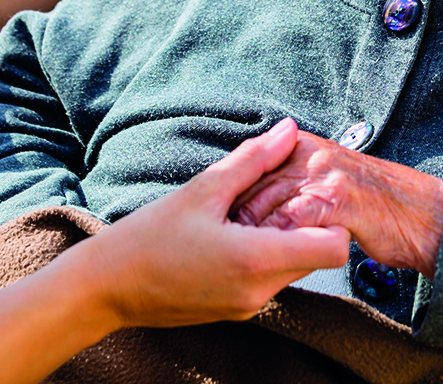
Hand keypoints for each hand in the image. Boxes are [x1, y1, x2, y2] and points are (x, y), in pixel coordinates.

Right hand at [65, 119, 350, 330]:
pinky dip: (262, 255)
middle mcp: (260, 292)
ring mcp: (249, 307)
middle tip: (270, 195)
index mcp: (257, 261)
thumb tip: (288, 130)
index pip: (335, 248)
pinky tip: (228, 234)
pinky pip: (268, 280)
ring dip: (281, 238)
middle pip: (316, 256)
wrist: (107, 288)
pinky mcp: (237, 312)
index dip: (332, 217)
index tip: (306, 194)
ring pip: (292, 267)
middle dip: (304, 223)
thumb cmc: (148, 237)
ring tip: (241, 213)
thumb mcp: (202, 189)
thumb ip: (253, 160)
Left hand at [230, 129, 442, 276]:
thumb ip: (290, 187)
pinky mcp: (337, 200)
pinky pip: (295, 223)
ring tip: (236, 257)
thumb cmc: (374, 206)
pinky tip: (270, 259)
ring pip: (269, 205)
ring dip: (250, 234)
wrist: (422, 215)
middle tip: (217, 246)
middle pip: (252, 187)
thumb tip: (248, 207)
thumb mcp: (326, 184)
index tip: (214, 228)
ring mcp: (323, 175)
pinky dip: (278, 242)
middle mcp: (308, 155)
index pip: (249, 170)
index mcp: (301, 148)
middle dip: (233, 221)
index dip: (229, 203)